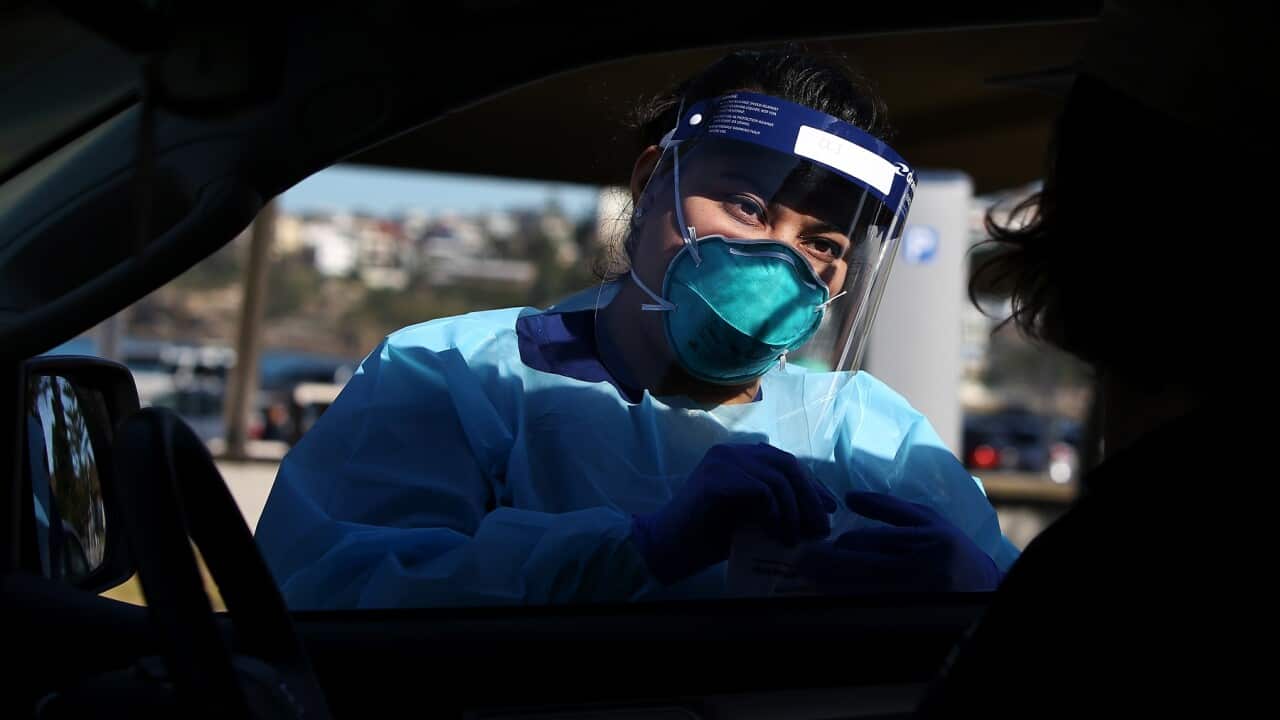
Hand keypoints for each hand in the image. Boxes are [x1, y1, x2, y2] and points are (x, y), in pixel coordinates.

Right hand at [632, 443, 836, 583]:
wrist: (667, 548)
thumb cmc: (707, 537)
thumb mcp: (750, 518)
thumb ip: (775, 508)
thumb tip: (818, 514)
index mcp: (738, 458)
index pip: (786, 462)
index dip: (811, 484)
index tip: (829, 509)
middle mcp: (730, 452)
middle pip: (787, 464)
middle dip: (810, 496)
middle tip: (821, 526)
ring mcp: (721, 462)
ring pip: (777, 477)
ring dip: (793, 509)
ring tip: (794, 537)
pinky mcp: (715, 479)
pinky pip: (760, 489)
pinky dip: (773, 511)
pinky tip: (774, 531)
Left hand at [796, 491, 1000, 593]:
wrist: (984, 587)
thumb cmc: (951, 547)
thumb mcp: (926, 519)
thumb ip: (888, 507)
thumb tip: (849, 497)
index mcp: (926, 541)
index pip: (871, 543)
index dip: (841, 545)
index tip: (821, 544)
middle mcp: (923, 570)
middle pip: (862, 569)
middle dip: (827, 566)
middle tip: (802, 562)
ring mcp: (918, 596)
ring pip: (864, 593)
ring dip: (833, 586)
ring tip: (811, 579)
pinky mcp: (912, 614)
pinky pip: (872, 609)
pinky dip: (850, 603)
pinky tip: (833, 596)